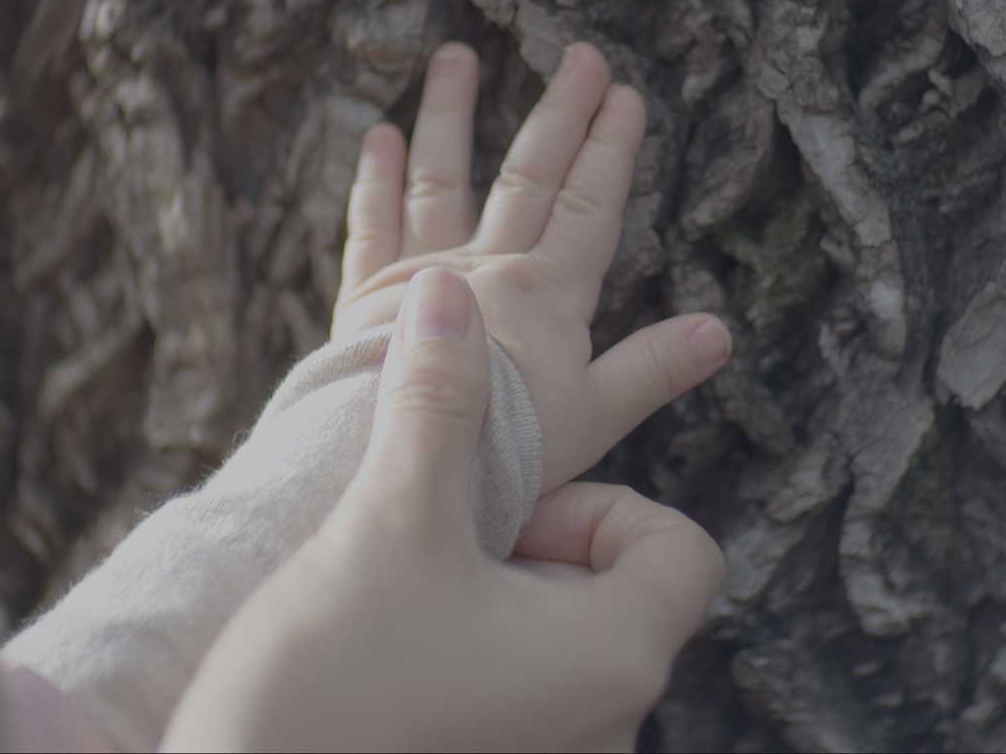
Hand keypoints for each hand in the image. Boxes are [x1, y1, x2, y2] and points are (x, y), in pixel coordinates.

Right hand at [166, 270, 724, 752]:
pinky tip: (389, 659)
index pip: (681, 547)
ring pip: (559, 647)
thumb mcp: (389, 525)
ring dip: (492, 604)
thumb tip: (450, 295)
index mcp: (616, 656)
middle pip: (617, 593)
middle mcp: (608, 722)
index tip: (505, 513)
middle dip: (533, 551)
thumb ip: (435, 405)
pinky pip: (518, 699)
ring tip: (403, 603)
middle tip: (438, 555)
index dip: (600, 507)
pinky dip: (471, 659)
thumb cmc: (324, 691)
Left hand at [334, 41, 730, 490]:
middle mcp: (489, 267)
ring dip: (450, 115)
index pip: (589, 206)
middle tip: (583, 56)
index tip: (628, 96)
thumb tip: (720, 331)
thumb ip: (653, 369)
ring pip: (442, 177)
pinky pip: (371, 223)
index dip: (611, 151)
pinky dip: (375, 178)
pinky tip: (379, 134)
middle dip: (562, 114)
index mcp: (548, 294)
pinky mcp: (368, 294)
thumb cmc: (504, 453)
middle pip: (530, 175)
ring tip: (454, 55)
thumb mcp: (595, 418)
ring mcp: (424, 273)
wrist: (404, 465)